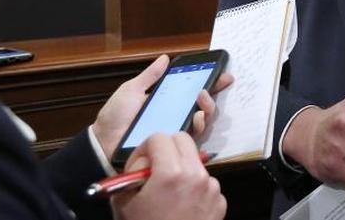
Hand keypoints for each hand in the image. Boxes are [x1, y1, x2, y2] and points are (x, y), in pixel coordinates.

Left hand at [92, 54, 234, 157]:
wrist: (104, 142)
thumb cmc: (115, 116)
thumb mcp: (131, 90)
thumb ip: (149, 76)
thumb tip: (164, 58)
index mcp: (167, 102)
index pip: (193, 91)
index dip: (211, 83)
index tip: (224, 74)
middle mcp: (175, 117)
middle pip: (203, 106)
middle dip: (212, 95)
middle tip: (207, 88)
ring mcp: (175, 132)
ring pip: (203, 121)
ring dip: (207, 108)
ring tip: (201, 100)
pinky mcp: (174, 146)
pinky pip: (193, 137)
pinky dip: (199, 125)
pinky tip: (197, 117)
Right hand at [110, 132, 225, 219]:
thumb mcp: (124, 202)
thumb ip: (131, 175)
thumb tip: (142, 162)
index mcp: (171, 172)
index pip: (159, 137)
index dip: (145, 149)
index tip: (141, 164)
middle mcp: (196, 175)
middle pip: (183, 141)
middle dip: (166, 150)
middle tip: (155, 169)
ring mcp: (212, 188)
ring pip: (196, 162)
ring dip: (182, 169)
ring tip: (169, 193)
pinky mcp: (220, 202)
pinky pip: (206, 183)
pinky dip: (195, 188)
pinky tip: (183, 206)